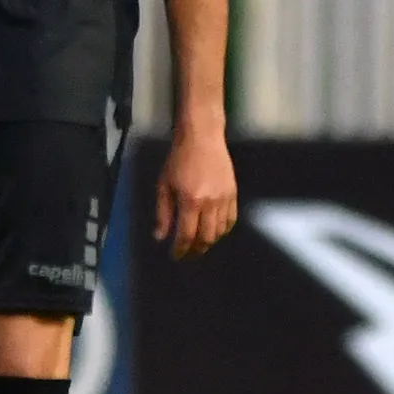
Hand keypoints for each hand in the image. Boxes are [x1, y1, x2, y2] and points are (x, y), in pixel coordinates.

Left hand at [153, 125, 238, 259]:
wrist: (202, 137)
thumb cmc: (178, 159)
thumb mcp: (163, 185)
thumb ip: (162, 213)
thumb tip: (160, 237)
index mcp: (190, 201)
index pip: (187, 236)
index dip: (180, 250)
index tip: (175, 256)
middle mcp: (210, 203)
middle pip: (206, 238)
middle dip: (196, 250)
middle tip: (187, 254)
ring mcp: (225, 198)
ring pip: (220, 231)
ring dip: (209, 242)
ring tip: (200, 244)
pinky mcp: (233, 193)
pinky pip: (231, 219)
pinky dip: (224, 230)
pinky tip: (215, 231)